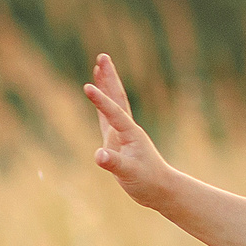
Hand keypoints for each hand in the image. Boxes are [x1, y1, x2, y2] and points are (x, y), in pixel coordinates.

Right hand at [82, 53, 176, 206]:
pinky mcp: (118, 140)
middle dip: (109, 77)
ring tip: (99, 66)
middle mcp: (126, 128)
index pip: (113, 112)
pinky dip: (103, 103)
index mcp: (129, 133)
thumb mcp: (129, 173)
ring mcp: (122, 133)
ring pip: (113, 103)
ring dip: (107, 84)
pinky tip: (99, 95)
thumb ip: (114, 163)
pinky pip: (108, 116)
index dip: (101, 100)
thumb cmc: (146, 181)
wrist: (159, 189)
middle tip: (103, 57)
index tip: (87, 88)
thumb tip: (99, 155)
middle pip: (117, 97)